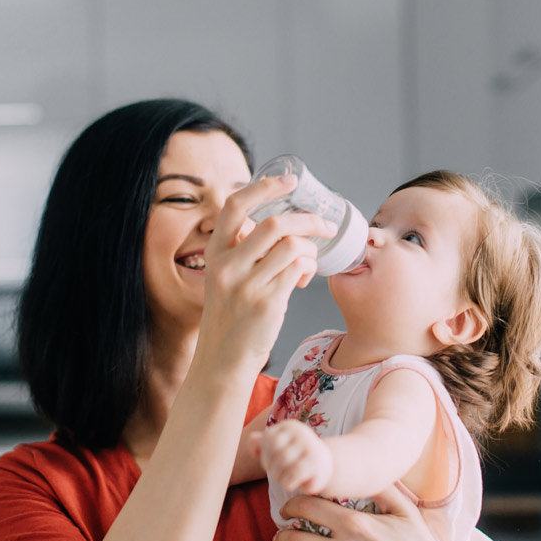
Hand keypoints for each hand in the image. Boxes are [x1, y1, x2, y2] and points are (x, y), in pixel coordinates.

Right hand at [194, 175, 336, 373]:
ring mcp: (246, 285)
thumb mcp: (225, 278)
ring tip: (310, 263)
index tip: (289, 180)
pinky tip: (305, 279)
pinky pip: (299, 270)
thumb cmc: (231, 317)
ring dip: (311, 250)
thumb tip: (281, 227)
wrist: (223, 359)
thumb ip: (244, 252)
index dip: (264, 187)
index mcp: (216, 253)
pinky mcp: (267, 303)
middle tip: (325, 224)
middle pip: (274, 224)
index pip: (234, 206)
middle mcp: (228, 266)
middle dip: (307, 219)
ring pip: (292, 246)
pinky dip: (310, 269)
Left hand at [255, 420, 332, 493]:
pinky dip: (289, 483)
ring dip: (280, 478)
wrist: (324, 465)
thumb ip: (261, 442)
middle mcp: (301, 433)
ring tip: (284, 480)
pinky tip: (293, 484)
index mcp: (290, 426)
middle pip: (275, 452)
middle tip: (278, 474)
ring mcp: (311, 447)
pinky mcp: (317, 464)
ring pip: (283, 463)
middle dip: (272, 468)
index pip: (268, 439)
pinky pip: (294, 475)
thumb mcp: (279, 445)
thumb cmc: (295, 456)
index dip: (266, 455)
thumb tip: (253, 447)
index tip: (272, 463)